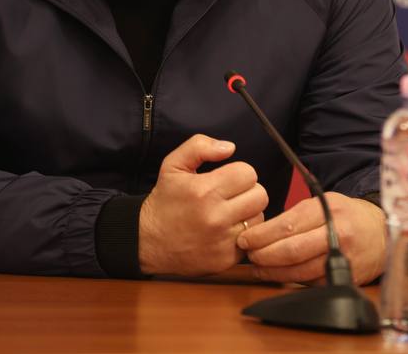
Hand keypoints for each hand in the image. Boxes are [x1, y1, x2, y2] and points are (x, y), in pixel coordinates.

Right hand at [138, 134, 266, 276]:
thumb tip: (229, 147)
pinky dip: (243, 234)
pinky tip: (226, 231)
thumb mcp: (173, 165)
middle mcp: (215, 217)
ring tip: (229, 213)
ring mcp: (222, 241)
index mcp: (204, 191)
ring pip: (259, 218)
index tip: (228, 179)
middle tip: (232, 195)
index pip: (248, 173)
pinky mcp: (226, 260)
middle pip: (260, 195)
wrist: (148, 242)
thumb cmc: (165, 201)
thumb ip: (199, 146)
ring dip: (248, 213)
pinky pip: (252, 241)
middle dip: (248, 192)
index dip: (239, 173)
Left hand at [238, 192, 386, 285]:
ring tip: (258, 268)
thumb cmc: (347, 216)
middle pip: (292, 250)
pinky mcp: (344, 278)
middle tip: (249, 255)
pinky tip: (278, 276)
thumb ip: (297, 215)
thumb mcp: (325, 203)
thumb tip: (262, 231)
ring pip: (299, 271)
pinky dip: (290, 281)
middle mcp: (337, 235)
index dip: (262, 235)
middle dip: (264, 255)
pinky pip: (310, 283)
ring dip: (273, 271)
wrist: (382, 234)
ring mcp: (342, 259)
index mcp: (329, 211)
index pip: (288, 225)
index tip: (245, 239)